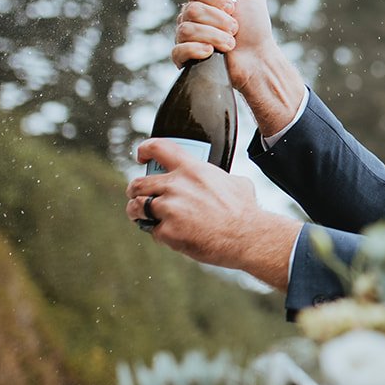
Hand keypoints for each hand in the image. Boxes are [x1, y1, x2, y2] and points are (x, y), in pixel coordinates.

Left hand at [126, 138, 299, 285]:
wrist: (248, 237)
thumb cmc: (245, 211)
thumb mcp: (235, 182)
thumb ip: (218, 177)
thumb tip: (220, 180)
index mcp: (192, 169)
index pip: (158, 148)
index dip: (144, 150)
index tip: (142, 157)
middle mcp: (177, 185)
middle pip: (139, 182)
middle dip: (135, 190)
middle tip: (140, 196)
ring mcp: (170, 208)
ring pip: (137, 206)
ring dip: (138, 212)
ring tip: (145, 217)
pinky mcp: (167, 231)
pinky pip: (151, 230)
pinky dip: (158, 233)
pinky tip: (171, 235)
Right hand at [173, 0, 305, 135]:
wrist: (258, 58)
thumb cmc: (255, 29)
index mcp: (204, 1)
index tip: (232, 8)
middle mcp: (191, 17)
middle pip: (192, 10)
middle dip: (219, 21)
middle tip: (235, 29)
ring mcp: (186, 38)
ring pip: (187, 30)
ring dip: (214, 36)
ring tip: (230, 43)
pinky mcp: (185, 58)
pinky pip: (178, 50)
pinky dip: (196, 50)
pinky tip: (210, 52)